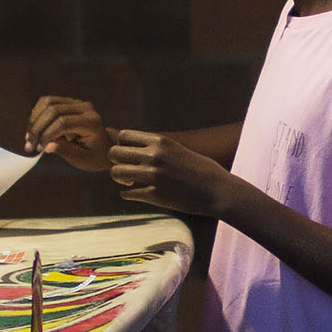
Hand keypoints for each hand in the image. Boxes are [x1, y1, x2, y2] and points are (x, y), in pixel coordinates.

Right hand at [25, 95, 113, 172]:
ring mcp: (77, 102)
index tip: (39, 149)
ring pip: (47, 103)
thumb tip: (47, 146)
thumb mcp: (82, 159)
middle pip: (53, 110)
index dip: (47, 135)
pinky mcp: (69, 101)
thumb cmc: (93, 156)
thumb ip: (66, 151)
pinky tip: (34, 130)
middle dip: (38, 128)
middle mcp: (85, 108)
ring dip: (34, 120)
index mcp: (91, 122)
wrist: (102, 147)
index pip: (63, 122)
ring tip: (29, 138)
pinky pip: (47, 101)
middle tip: (29, 146)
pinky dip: (37, 114)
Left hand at [105, 128, 234, 217]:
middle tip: (125, 169)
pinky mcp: (154, 195)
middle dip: (116, 161)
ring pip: (117, 173)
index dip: (121, 145)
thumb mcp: (178, 149)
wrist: (217, 190)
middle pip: (114, 153)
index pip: (124, 136)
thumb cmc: (202, 170)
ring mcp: (153, 176)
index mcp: (160, 142)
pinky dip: (127, 194)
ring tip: (129, 182)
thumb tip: (134, 146)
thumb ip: (157, 148)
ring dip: (119, 178)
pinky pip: (127, 193)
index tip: (128, 154)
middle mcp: (153, 156)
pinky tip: (134, 194)